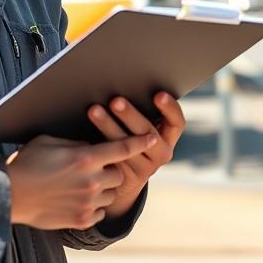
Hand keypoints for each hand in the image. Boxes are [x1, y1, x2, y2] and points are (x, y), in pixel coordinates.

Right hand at [7, 133, 157, 229]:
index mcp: (85, 157)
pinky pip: (100, 212)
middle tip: (94, 168)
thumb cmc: (26, 162)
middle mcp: (91, 181)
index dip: (141, 141)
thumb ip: (77, 144)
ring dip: (103, 189)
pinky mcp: (81, 219)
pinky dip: (94, 206)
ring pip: (112, 194)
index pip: (123, 147)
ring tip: (83, 185)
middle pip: (119, 174)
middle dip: (111, 169)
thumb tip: (94, 145)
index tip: (153, 138)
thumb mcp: (51, 142)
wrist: (8, 194)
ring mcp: (88, 203)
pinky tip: (78, 200)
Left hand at [86, 92, 184, 218]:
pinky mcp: (127, 178)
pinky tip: (86, 134)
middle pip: (148, 132)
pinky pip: (113, 159)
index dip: (170, 108)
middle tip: (115, 100)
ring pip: (127, 146)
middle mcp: (161, 153)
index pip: (177, 122)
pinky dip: (99, 144)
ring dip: (109, 126)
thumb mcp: (140, 128)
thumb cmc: (128, 139)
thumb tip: (122, 80)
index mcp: (168, 137)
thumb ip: (139, 112)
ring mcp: (146, 168)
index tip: (158, 94)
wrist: (120, 181)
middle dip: (130, 114)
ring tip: (94, 110)